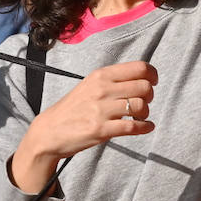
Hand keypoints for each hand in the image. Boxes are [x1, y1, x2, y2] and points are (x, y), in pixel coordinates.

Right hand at [8, 61, 157, 192]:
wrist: (49, 131)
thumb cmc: (73, 108)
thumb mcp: (89, 85)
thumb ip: (112, 80)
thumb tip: (142, 78)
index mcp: (100, 75)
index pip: (139, 68)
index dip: (152, 75)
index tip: (152, 83)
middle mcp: (102, 89)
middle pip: (144, 87)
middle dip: (149, 96)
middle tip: (143, 103)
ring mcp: (101, 110)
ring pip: (141, 106)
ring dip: (145, 113)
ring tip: (140, 117)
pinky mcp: (101, 129)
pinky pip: (133, 126)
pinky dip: (145, 127)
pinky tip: (146, 127)